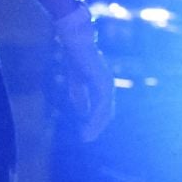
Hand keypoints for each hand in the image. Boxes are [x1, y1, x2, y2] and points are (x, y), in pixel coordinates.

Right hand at [54, 6, 115, 141]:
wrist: (75, 42)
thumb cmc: (75, 57)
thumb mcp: (75, 81)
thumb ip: (79, 96)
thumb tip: (82, 113)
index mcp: (101, 84)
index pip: (103, 107)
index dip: (95, 121)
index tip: (86, 133)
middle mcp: (107, 85)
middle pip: (106, 111)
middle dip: (97, 126)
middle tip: (87, 139)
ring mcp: (106, 83)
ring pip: (105, 111)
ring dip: (96, 125)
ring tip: (86, 137)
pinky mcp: (101, 82)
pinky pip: (100, 104)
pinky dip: (95, 117)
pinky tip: (88, 125)